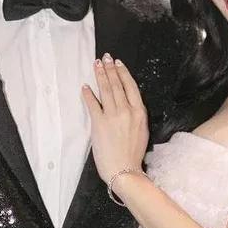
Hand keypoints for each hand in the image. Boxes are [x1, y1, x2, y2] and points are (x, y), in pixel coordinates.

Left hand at [81, 54, 148, 185]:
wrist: (124, 170)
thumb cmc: (133, 154)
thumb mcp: (142, 131)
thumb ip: (136, 116)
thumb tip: (127, 104)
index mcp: (140, 112)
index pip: (131, 87)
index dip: (123, 73)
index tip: (118, 63)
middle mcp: (127, 111)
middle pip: (117, 85)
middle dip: (110, 69)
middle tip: (105, 57)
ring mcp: (113, 116)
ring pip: (106, 90)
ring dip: (100, 76)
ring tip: (96, 65)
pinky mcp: (99, 124)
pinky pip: (93, 104)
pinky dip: (88, 94)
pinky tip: (85, 86)